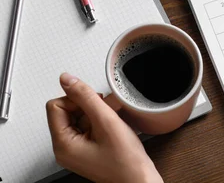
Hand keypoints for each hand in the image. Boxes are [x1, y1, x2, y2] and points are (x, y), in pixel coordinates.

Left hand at [46, 73, 162, 182]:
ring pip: (79, 116)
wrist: (139, 180)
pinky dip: (101, 122)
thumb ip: (85, 97)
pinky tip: (114, 128)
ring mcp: (75, 149)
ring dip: (97, 113)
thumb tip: (67, 79)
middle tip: (106, 115)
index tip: (95, 106)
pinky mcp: (86, 149)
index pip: (55, 105)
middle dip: (88, 107)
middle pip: (66, 110)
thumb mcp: (106, 122)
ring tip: (113, 122)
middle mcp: (64, 148)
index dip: (76, 100)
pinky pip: (88, 126)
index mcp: (62, 144)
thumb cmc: (125, 161)